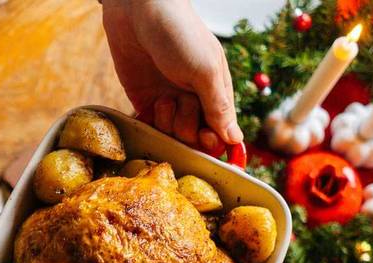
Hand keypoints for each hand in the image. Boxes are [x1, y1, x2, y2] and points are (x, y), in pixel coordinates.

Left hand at [102, 0, 241, 148]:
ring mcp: (169, 101)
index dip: (213, 141)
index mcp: (216, 90)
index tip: (205, 138)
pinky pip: (150, 127)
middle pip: (195, 138)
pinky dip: (149, 126)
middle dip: (188, 129)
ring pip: (171, 135)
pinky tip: (149, 111)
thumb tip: (234, 140)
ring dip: (167, 123)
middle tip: (180, 105)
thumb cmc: (180, 33)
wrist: (137, 11)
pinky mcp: (144, 100)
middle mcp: (194, 99)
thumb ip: (218, 107)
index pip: (221, 131)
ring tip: (162, 99)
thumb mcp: (205, 70)